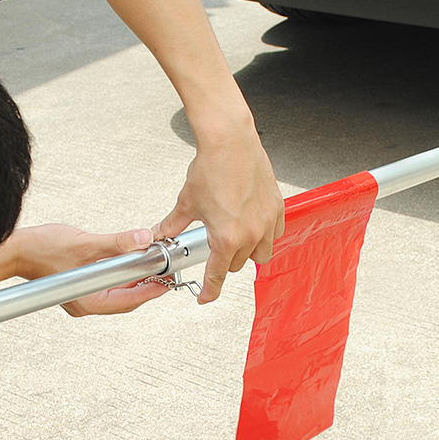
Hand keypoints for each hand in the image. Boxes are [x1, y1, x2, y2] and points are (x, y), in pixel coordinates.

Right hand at [15, 224, 169, 316]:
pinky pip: (108, 288)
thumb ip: (117, 243)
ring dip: (135, 281)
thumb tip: (143, 239)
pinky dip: (121, 278)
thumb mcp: (86, 243)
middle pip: (127, 300)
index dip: (151, 290)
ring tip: (152, 266)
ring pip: (118, 294)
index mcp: (88, 301)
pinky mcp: (80, 289)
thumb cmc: (41, 249)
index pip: (129, 300)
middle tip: (165, 271)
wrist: (14, 250)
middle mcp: (86, 304)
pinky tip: (130, 264)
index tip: (168, 281)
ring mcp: (82, 299)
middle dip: (147, 286)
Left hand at [154, 115, 284, 303]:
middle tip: (215, 244)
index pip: (217, 275)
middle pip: (237, 264)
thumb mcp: (187, 201)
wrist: (231, 141)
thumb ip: (174, 224)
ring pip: (261, 254)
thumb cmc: (211, 167)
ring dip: (248, 251)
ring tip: (236, 235)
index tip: (205, 297)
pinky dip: (265, 234)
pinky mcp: (278, 209)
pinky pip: (275, 234)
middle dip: (224, 259)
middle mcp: (251, 234)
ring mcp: (267, 222)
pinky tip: (253, 223)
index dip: (210, 290)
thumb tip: (160, 235)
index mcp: (226, 237)